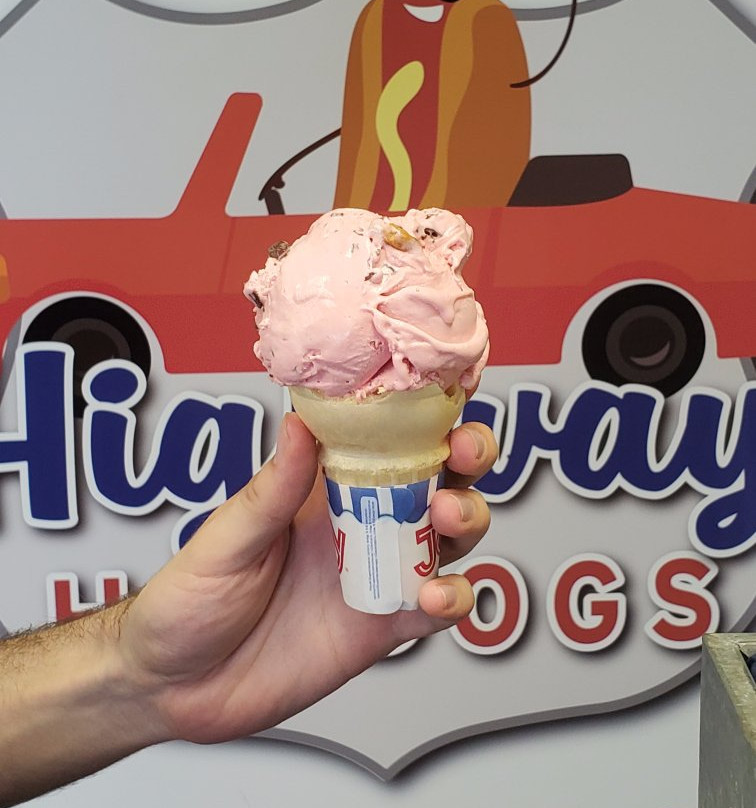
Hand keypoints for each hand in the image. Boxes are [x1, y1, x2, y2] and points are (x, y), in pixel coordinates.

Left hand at [118, 413, 496, 744]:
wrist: (176, 687)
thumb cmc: (190, 600)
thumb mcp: (224, 540)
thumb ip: (271, 490)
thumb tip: (299, 423)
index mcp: (321, 486)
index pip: (383, 433)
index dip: (424, 409)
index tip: (449, 389)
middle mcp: (359, 522)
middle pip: (436, 477)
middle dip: (466, 457)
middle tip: (463, 453)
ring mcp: (376, 572)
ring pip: (448, 536)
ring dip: (467, 518)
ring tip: (447, 519)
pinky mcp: (383, 625)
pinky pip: (434, 609)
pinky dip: (452, 598)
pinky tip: (436, 597)